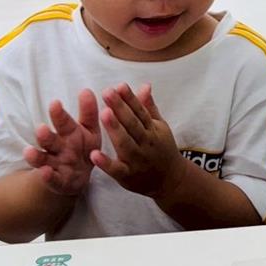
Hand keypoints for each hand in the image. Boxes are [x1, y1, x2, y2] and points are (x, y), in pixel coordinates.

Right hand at [23, 90, 100, 195]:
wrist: (76, 178)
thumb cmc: (83, 147)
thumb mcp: (89, 130)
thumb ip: (89, 112)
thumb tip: (87, 89)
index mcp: (69, 132)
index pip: (63, 121)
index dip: (59, 114)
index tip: (56, 103)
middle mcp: (58, 147)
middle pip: (50, 140)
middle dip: (45, 135)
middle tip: (41, 128)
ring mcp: (56, 165)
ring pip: (43, 159)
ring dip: (36, 156)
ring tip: (28, 152)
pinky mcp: (57, 182)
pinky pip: (52, 180)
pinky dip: (47, 177)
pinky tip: (43, 172)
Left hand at [91, 83, 182, 198]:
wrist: (171, 180)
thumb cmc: (162, 149)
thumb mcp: (159, 127)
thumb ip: (148, 107)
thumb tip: (145, 85)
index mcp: (152, 129)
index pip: (140, 111)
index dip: (130, 98)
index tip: (119, 86)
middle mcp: (146, 143)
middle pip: (133, 124)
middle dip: (120, 108)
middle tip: (107, 92)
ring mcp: (138, 160)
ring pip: (125, 143)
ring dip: (115, 129)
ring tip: (104, 113)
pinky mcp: (128, 176)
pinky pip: (117, 169)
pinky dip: (106, 163)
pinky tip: (94, 154)